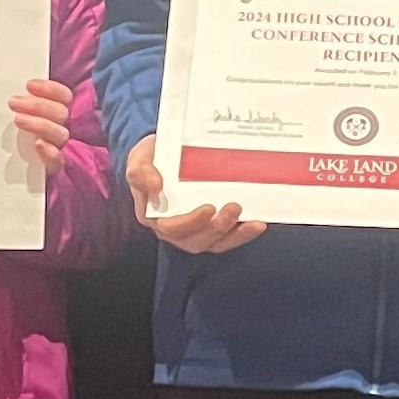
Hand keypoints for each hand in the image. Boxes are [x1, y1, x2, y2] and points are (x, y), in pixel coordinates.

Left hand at [10, 78, 72, 174]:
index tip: (29, 85)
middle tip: (13, 103)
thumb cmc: (11, 138)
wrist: (9, 171)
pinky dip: (50, 151)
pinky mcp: (51, 166)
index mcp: (54, 113)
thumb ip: (19, 103)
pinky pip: (58, 160)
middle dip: (37, 105)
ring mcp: (56, 147)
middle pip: (61, 113)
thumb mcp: (15, 116)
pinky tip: (39, 145)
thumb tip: (7, 88)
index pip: (64, 96)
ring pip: (60, 133)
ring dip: (40, 124)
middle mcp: (58, 128)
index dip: (50, 88)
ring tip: (17, 120)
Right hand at [126, 136, 266, 253]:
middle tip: (235, 207)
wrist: (165, 156)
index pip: (170, 228)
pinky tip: (259, 223)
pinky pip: (228, 238)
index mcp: (154, 217)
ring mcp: (195, 231)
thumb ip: (141, 172)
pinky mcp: (212, 228)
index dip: (190, 222)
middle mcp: (175, 230)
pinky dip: (243, 234)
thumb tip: (155, 187)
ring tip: (254, 223)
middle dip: (218, 227)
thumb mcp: (139, 159)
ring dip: (235, 235)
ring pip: (215, 243)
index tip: (208, 207)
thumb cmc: (151, 159)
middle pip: (196, 240)